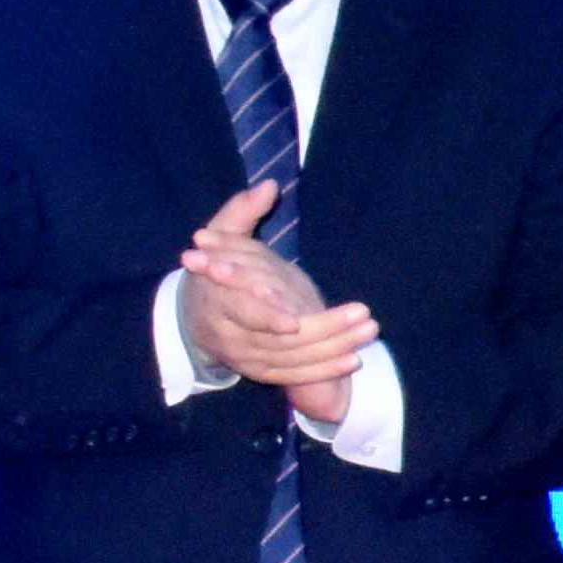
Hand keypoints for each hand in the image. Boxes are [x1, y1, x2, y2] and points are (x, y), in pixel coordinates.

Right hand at [179, 184, 376, 422]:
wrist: (195, 316)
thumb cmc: (216, 268)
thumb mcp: (221, 236)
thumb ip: (241, 211)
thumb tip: (267, 186)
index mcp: (216, 301)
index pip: (243, 311)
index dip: (268, 315)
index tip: (297, 316)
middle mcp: (229, 336)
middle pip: (278, 338)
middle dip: (323, 328)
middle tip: (363, 314)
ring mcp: (245, 358)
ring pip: (292, 358)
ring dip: (333, 348)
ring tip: (368, 330)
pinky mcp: (261, 371)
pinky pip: (294, 376)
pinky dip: (325, 370)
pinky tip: (354, 358)